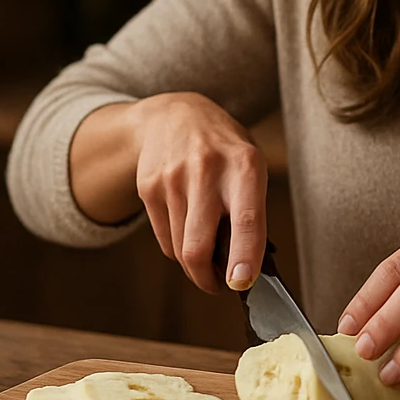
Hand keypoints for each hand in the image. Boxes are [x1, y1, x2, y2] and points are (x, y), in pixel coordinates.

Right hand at [127, 92, 266, 294]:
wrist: (175, 114)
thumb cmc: (224, 148)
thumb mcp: (250, 165)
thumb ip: (251, 210)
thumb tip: (244, 269)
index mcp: (244, 166)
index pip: (246, 220)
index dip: (244, 256)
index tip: (241, 282)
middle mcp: (207, 170)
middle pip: (198, 246)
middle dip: (207, 279)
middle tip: (218, 285)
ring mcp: (173, 178)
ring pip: (179, 249)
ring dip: (193, 264)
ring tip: (205, 252)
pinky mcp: (148, 187)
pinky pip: (163, 238)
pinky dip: (176, 246)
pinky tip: (186, 228)